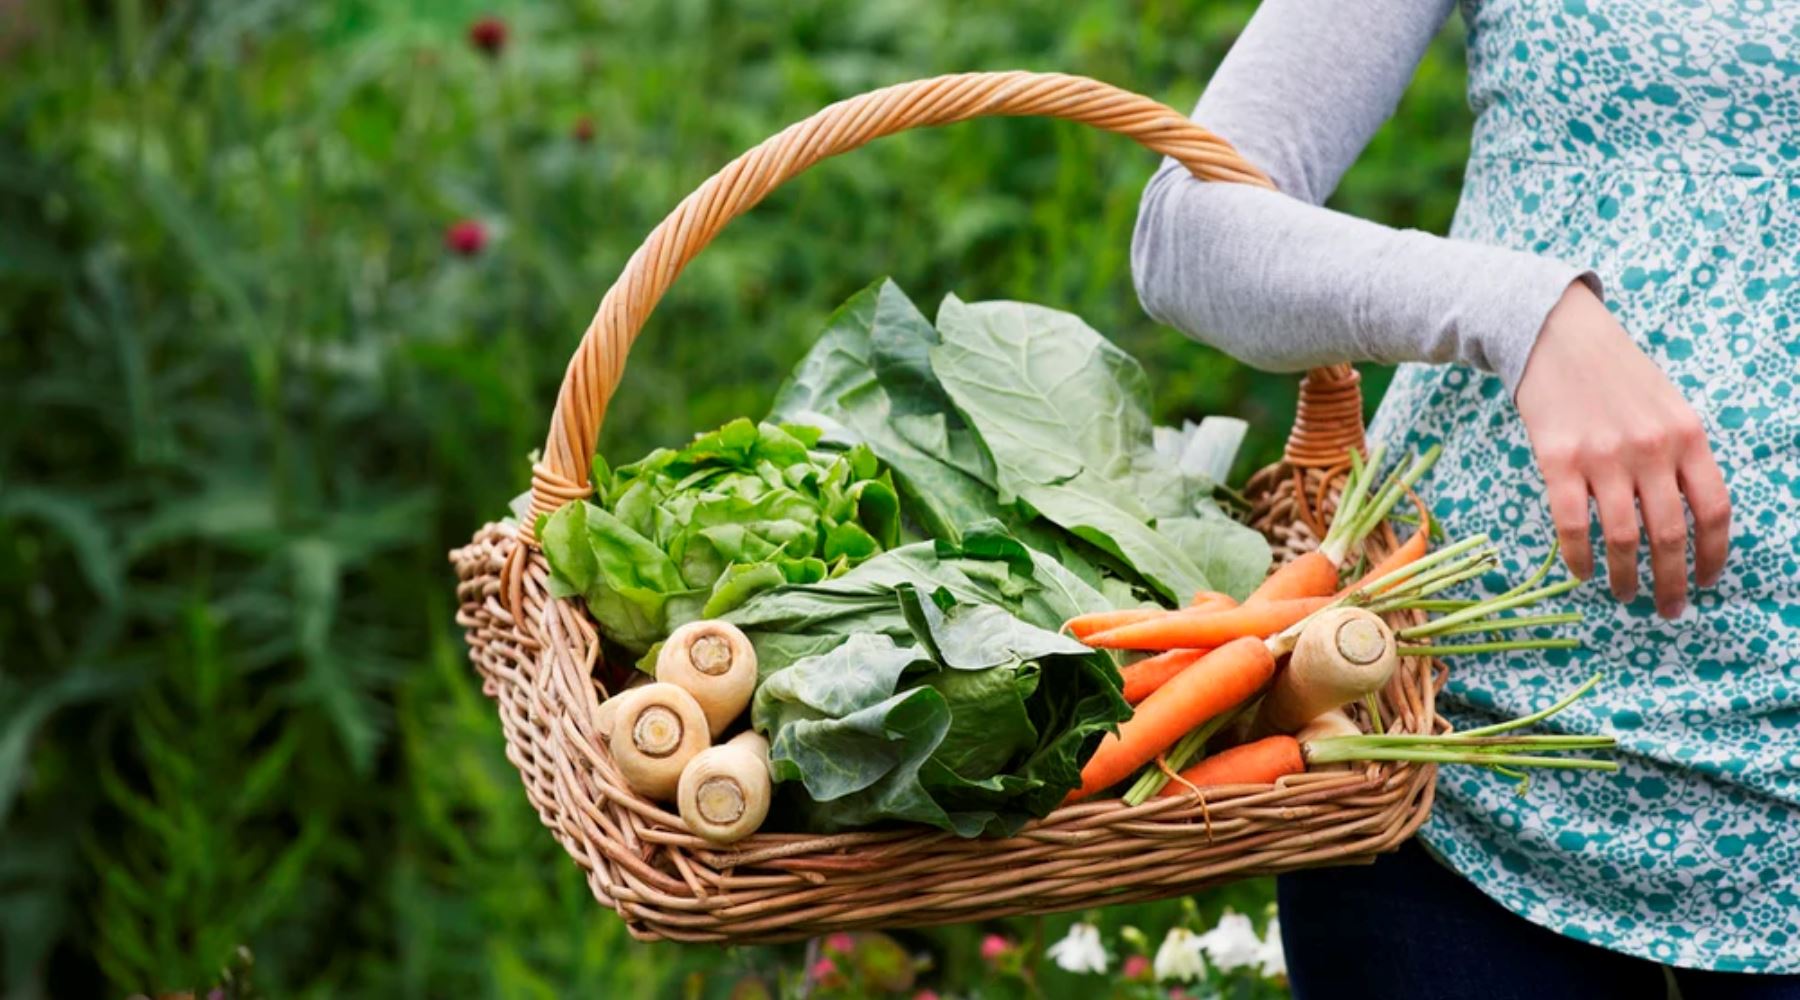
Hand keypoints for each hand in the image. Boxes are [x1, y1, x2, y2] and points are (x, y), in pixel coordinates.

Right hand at [1514, 281, 1729, 617]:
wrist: (1554, 335)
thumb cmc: (1614, 373)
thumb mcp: (1666, 406)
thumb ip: (1679, 455)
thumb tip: (1685, 519)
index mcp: (1687, 435)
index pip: (1714, 509)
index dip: (1713, 554)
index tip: (1706, 582)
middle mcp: (1651, 449)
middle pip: (1670, 533)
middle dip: (1672, 581)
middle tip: (1668, 609)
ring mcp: (1603, 456)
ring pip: (1622, 536)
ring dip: (1625, 577)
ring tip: (1623, 596)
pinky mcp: (1557, 460)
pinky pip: (1571, 524)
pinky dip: (1579, 556)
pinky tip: (1582, 572)